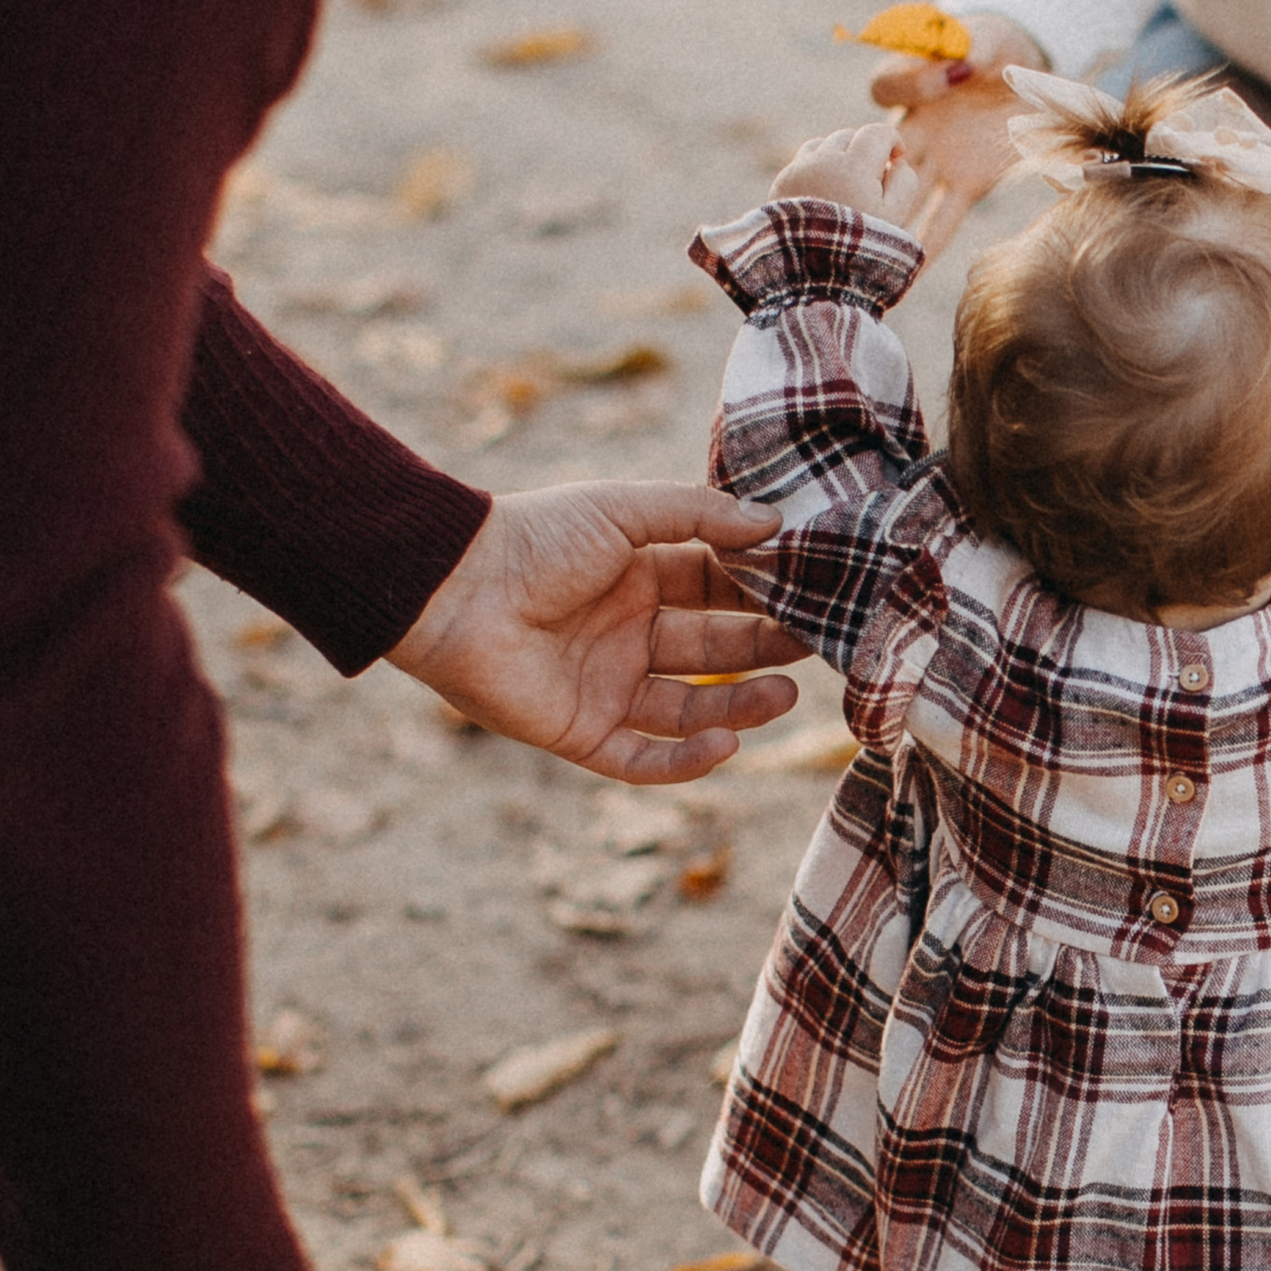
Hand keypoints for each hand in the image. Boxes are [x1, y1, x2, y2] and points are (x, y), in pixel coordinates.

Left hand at [387, 481, 806, 780]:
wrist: (453, 589)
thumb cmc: (535, 538)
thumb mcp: (624, 510)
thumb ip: (699, 515)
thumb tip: (774, 522)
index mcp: (640, 578)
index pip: (718, 589)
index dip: (764, 593)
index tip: (817, 592)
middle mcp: (629, 635)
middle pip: (715, 650)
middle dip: (765, 649)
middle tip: (816, 646)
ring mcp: (607, 687)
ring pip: (690, 709)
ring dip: (741, 708)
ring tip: (786, 697)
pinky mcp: (582, 733)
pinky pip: (643, 760)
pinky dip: (686, 761)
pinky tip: (727, 745)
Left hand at [773, 119, 943, 240]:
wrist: (812, 276)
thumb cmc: (862, 246)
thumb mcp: (896, 216)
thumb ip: (905, 182)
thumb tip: (897, 162)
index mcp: (854, 165)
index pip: (877, 132)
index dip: (892, 142)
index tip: (897, 159)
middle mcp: (822, 160)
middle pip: (850, 137)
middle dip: (865, 152)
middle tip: (872, 181)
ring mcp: (798, 170)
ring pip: (824, 145)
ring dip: (840, 157)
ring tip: (848, 187)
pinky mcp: (782, 183)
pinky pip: (803, 162)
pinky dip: (817, 169)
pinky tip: (826, 194)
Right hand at [865, 9, 1047, 261]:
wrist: (1027, 70)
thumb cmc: (997, 45)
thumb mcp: (990, 38)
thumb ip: (976, 48)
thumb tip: (962, 67)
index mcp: (914, 86)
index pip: (885, 88)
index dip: (907, 85)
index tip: (941, 79)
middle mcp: (917, 127)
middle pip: (878, 154)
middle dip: (863, 178)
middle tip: (853, 200)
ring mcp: (938, 158)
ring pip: (903, 194)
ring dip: (887, 220)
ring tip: (866, 253)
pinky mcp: (969, 181)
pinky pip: (945, 216)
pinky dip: (930, 243)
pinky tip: (913, 272)